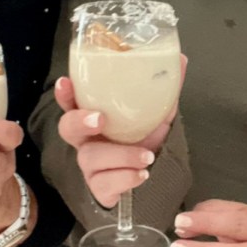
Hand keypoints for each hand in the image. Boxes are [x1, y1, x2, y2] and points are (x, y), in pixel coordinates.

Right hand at [54, 62, 184, 207]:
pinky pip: (104, 184)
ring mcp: (91, 166)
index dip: (65, 93)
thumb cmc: (144, 140)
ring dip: (121, 155)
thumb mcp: (157, 113)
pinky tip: (142, 174)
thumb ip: (165, 89)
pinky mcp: (100, 188)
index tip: (66, 82)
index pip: (71, 101)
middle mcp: (87, 140)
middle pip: (67, 128)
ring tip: (147, 156)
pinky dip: (125, 178)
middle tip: (100, 119)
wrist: (152, 178)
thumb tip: (181, 58)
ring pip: (91, 158)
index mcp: (94, 116)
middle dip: (80, 121)